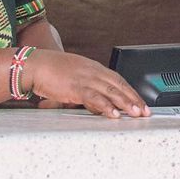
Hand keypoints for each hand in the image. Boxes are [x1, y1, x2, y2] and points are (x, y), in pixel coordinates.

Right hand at [25, 50, 149, 118]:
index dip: (130, 91)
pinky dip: (106, 106)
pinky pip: (95, 97)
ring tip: (136, 113)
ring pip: (111, 91)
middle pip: (119, 85)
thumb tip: (95, 104)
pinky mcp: (76, 87)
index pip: (117, 79)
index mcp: (93, 67)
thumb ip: (85, 89)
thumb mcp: (73, 77)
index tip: (140, 101)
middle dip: (134, 98)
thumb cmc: (49, 70)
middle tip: (145, 111)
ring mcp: (85, 78)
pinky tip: (114, 114)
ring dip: (125, 103)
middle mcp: (93, 71)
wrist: (33, 64)